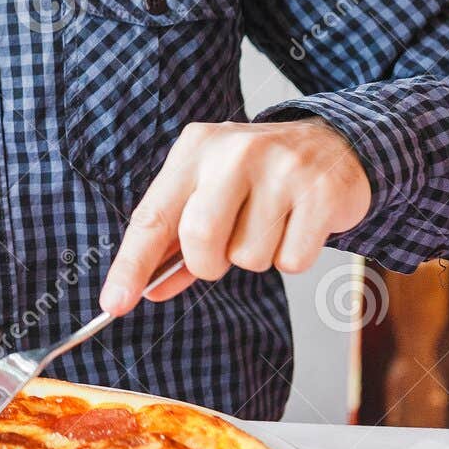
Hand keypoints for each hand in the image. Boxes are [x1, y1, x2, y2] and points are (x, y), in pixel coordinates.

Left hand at [99, 118, 370, 315]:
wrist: (334, 145)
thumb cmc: (257, 177)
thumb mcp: (209, 192)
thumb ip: (176, 241)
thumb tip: (148, 290)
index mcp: (196, 149)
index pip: (152, 216)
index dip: (131, 265)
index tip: (114, 303)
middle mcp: (234, 151)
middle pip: (200, 240)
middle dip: (208, 263)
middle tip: (225, 250)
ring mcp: (281, 168)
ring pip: (248, 257)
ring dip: (256, 256)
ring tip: (272, 222)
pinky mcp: (320, 192)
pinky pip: (291, 261)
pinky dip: (292, 256)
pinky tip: (299, 224)